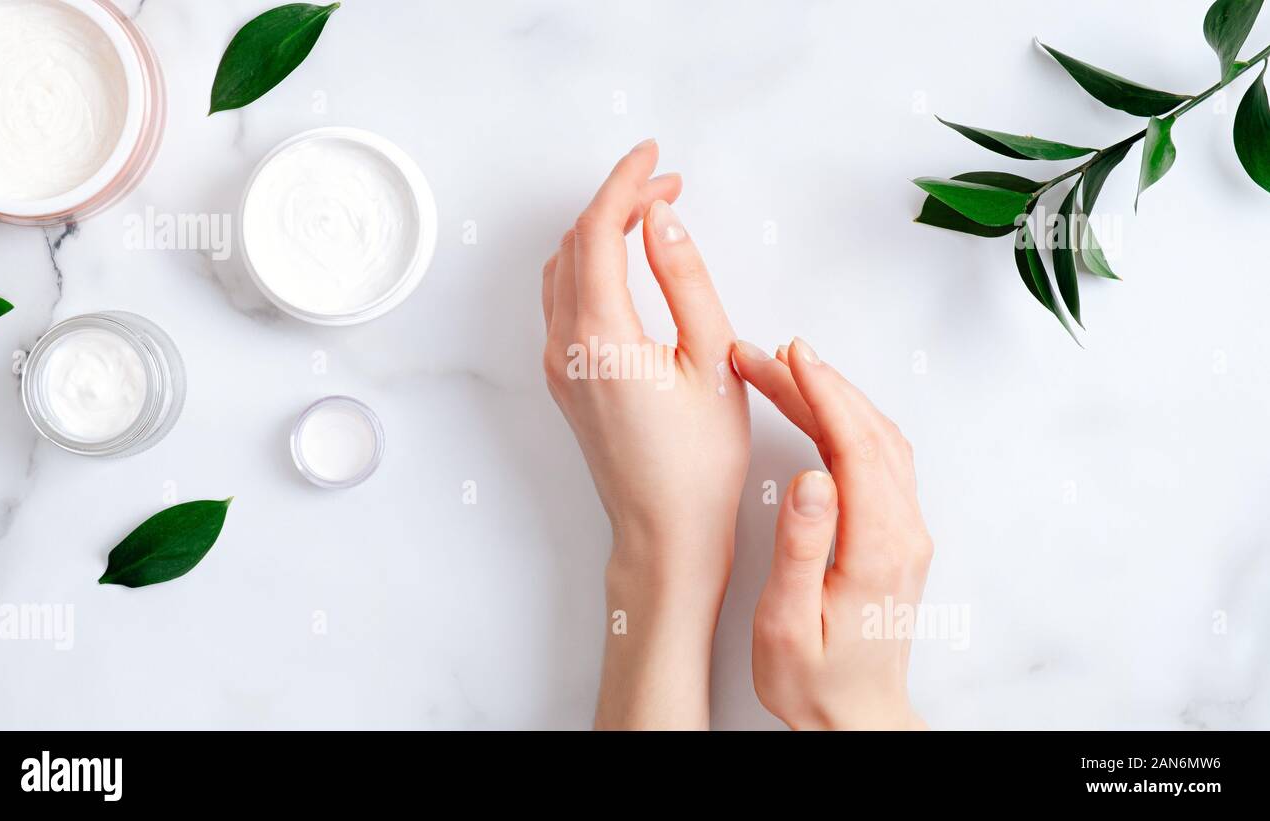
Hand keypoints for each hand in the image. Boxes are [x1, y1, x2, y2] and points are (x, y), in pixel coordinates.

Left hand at [542, 140, 748, 727]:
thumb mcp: (712, 361)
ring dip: (600, 233)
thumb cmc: (698, 464)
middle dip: (617, 201)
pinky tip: (626, 266)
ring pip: (563, 270)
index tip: (655, 156)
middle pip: (575, 243)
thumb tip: (662, 220)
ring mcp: (557, 365)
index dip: (625, 182)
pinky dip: (590, 267)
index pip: (599, 230)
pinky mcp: (563, 381)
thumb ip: (685, 280)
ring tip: (651, 217)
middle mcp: (564, 345)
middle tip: (667, 184)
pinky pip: (563, 301)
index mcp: (600, 335)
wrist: (663, 535)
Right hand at [731, 337, 932, 729]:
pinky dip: (847, 422)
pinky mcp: (897, 535)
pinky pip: (879, 459)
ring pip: (878, 440)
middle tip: (766, 355)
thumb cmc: (814, 679)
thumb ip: (801, 548)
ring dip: (834, 398)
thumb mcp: (787, 623)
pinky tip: (817, 412)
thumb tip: (810, 479)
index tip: (790, 356)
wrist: (855, 717)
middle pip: (868, 431)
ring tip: (782, 371)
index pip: (854, 447)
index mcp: (878, 549)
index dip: (822, 393)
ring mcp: (906, 531)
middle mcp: (903, 532)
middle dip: (818, 383)